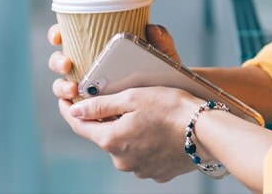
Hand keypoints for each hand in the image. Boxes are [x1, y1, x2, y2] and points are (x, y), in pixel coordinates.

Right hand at [47, 23, 181, 100]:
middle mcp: (89, 66)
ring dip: (61, 86)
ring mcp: (89, 88)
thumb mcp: (165, 60)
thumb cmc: (165, 78)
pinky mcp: (94, 109)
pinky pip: (76, 109)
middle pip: (61, 61)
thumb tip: (153, 29)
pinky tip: (77, 108)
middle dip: (58, 61)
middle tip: (67, 64)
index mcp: (100, 48)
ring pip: (64, 85)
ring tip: (72, 89)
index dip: (58, 34)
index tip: (58, 36)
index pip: (72, 36)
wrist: (173, 107)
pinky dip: (71, 108)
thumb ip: (162, 43)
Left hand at [58, 86, 199, 180]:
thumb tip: (74, 110)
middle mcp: (121, 160)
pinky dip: (146, 143)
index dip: (69, 111)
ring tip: (149, 115)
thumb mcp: (133, 97)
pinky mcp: (156, 173)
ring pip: (125, 146)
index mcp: (110, 140)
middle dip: (109, 119)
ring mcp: (139, 170)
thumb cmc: (171, 109)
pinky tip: (160, 131)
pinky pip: (143, 156)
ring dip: (129, 132)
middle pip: (105, 136)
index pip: (79, 126)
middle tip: (123, 101)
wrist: (206, 133)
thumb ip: (101, 105)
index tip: (64, 100)